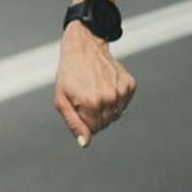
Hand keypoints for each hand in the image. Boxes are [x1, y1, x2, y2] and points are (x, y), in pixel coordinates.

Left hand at [54, 23, 135, 146]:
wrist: (84, 48)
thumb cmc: (69, 75)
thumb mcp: (62, 100)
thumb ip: (73, 124)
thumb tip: (85, 143)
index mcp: (91, 103)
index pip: (93, 130)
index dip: (84, 122)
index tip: (79, 108)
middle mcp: (109, 98)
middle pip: (105, 124)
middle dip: (95, 117)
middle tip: (86, 98)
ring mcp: (122, 91)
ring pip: (116, 115)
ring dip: (106, 109)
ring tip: (96, 92)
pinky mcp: (130, 85)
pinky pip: (124, 104)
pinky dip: (116, 100)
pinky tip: (106, 87)